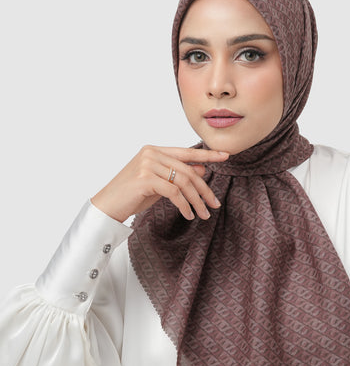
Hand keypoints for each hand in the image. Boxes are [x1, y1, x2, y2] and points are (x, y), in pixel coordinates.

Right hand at [91, 145, 228, 222]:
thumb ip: (178, 174)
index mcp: (155, 150)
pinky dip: (184, 205)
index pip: (186, 152)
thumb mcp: (159, 183)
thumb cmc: (132, 195)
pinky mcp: (144, 178)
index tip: (226, 156)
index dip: (208, 154)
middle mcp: (151, 153)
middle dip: (204, 189)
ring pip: (183, 181)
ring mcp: (147, 164)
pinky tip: (188, 214)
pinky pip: (173, 192)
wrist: (107, 206)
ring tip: (203, 214)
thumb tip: (202, 168)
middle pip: (188, 170)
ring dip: (196, 200)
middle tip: (214, 204)